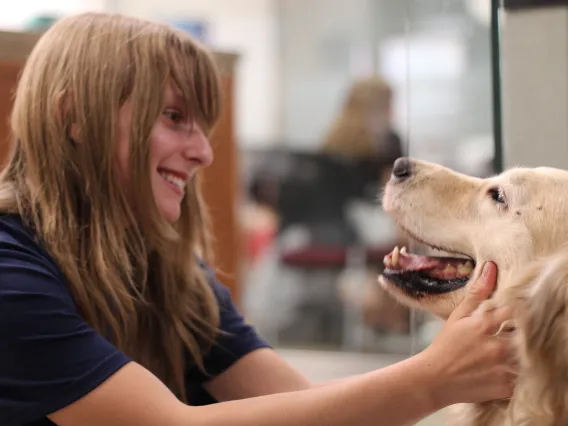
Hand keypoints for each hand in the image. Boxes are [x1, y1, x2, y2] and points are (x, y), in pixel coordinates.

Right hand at [417, 262, 515, 406]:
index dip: (521, 308)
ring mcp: (501, 368)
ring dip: (522, 351)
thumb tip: (491, 267)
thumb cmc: (445, 345)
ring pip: (527, 355)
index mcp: (483, 325)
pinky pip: (523, 377)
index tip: (519, 309)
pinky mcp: (505, 387)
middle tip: (515, 330)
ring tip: (511, 349)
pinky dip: (519, 372)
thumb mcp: (458, 316)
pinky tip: (508, 367)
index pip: (516, 310)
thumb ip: (476, 293)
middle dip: (523, 330)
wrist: (434, 379)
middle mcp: (495, 346)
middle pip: (525, 333)